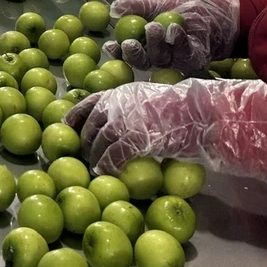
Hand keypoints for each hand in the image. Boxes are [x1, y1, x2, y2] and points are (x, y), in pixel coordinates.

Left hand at [66, 79, 266, 182]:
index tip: (67, 128)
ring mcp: (123, 121)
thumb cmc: (180, 106)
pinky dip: (107, 167)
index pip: (88, 103)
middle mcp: (116, 104)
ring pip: (98, 143)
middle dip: (85, 143)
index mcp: (119, 92)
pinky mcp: (133, 139)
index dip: (75, 117)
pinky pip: (113, 157)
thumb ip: (131, 106)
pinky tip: (106, 174)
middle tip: (85, 156)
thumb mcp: (149, 97)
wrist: (199, 112)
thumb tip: (120, 120)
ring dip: (94, 158)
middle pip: (91, 127)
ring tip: (95, 168)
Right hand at [102, 0, 239, 72]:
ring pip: (162, 59)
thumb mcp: (158, 3)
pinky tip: (173, 28)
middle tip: (130, 42)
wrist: (218, 5)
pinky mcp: (196, 57)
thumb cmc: (187, 5)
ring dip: (156, 45)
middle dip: (134, 54)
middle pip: (143, 62)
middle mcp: (161, 56)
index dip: (118, 52)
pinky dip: (178, 41)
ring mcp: (178, 59)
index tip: (110, 45)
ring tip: (155, 26)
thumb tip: (112, 9)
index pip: (129, 53)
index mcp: (148, 44)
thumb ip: (136, 7)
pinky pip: (185, 54)